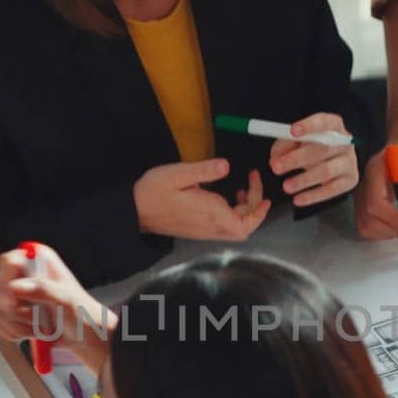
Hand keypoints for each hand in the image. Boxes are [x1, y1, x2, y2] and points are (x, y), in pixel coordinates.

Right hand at [0, 244, 110, 351]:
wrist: (81, 334)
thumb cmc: (80, 312)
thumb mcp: (66, 298)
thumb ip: (43, 290)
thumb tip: (15, 287)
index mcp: (37, 261)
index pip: (8, 262)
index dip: (7, 281)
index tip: (15, 300)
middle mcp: (21, 274)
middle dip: (14, 310)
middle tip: (36, 317)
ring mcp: (11, 293)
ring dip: (18, 325)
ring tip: (41, 326)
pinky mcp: (5, 311)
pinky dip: (13, 332)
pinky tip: (31, 331)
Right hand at [135, 158, 270, 240]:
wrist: (135, 210)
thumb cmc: (154, 191)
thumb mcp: (179, 174)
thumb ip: (205, 170)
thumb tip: (226, 166)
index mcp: (210, 213)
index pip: (245, 223)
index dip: (258, 213)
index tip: (263, 195)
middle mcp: (210, 226)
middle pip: (243, 227)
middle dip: (254, 208)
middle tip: (252, 185)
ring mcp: (204, 231)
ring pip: (234, 228)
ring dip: (244, 211)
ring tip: (242, 189)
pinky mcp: (198, 229)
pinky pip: (223, 226)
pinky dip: (232, 214)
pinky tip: (226, 198)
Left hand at [269, 112, 358, 207]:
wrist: (336, 161)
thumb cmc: (313, 147)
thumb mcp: (297, 141)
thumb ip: (284, 146)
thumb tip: (275, 160)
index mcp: (333, 125)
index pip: (324, 122)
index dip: (309, 126)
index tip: (292, 131)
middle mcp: (344, 142)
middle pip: (322, 149)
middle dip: (296, 159)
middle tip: (276, 167)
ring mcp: (349, 162)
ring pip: (326, 171)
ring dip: (303, 180)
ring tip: (286, 186)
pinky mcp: (350, 180)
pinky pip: (331, 190)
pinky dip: (313, 196)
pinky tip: (298, 199)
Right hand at [355, 137, 397, 238]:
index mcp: (376, 172)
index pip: (375, 203)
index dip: (392, 219)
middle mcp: (364, 184)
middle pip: (367, 218)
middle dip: (390, 230)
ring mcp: (361, 195)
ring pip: (364, 225)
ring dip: (385, 233)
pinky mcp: (363, 202)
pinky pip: (365, 224)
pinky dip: (380, 231)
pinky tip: (394, 223)